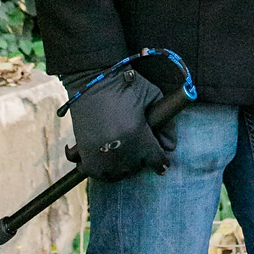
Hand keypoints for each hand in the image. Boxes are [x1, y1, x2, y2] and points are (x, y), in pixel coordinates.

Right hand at [60, 67, 170, 181]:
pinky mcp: (84, 151)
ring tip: (122, 156)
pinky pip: (95, 173)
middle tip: (138, 149)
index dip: (161, 161)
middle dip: (141, 160)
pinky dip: (101, 171)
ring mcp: (101, 153)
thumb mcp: (152, 97)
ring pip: (117, 174)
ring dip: (122, 168)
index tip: (160, 160)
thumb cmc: (125, 85)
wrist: (92, 78)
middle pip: (137, 168)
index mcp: (138, 135)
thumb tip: (169, 145)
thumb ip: (167, 123)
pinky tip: (105, 162)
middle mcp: (121, 149)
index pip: (158, 161)